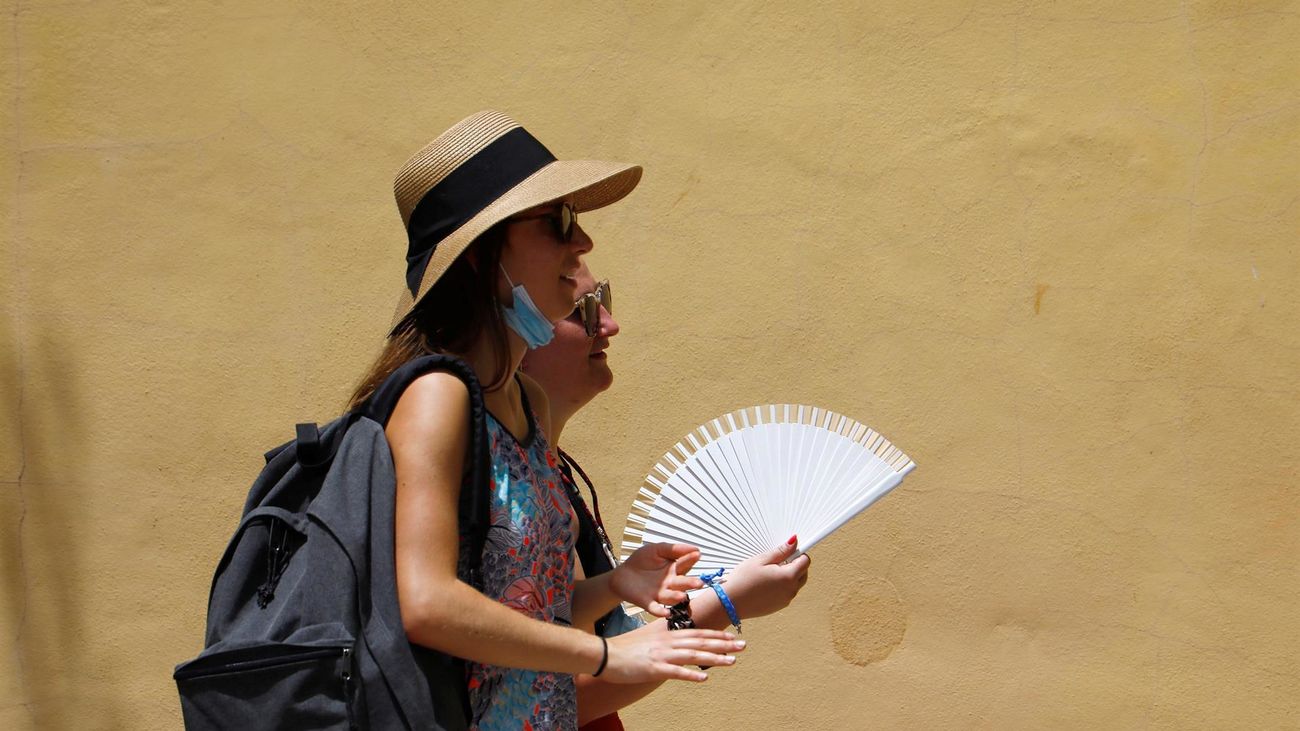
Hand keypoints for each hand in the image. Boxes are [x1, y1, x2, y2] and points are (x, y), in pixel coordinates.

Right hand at [599, 628, 745, 682]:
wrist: (605, 655)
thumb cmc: (627, 649)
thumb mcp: (650, 640)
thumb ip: (667, 640)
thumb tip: (682, 643)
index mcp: (667, 634)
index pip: (697, 633)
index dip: (716, 635)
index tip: (733, 637)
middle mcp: (668, 642)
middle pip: (700, 641)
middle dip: (723, 643)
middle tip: (743, 645)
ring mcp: (662, 655)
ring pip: (693, 655)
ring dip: (714, 658)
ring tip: (732, 661)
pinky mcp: (654, 668)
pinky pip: (675, 672)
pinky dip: (690, 674)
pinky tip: (704, 677)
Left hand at [610, 543, 703, 616]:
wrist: (622, 575)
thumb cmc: (641, 561)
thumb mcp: (656, 550)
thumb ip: (673, 549)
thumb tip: (695, 548)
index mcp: (674, 569)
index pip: (685, 564)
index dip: (690, 559)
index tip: (697, 554)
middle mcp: (671, 583)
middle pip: (683, 583)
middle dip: (691, 583)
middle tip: (699, 583)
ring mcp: (660, 594)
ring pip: (671, 597)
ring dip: (676, 597)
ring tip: (681, 595)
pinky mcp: (649, 603)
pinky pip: (656, 608)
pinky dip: (661, 611)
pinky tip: (666, 612)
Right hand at [720, 535, 810, 619]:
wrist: (730, 603)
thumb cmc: (743, 580)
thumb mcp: (761, 560)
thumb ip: (781, 551)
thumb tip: (794, 543)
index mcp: (789, 577)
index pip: (806, 561)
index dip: (798, 553)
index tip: (788, 551)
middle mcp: (791, 590)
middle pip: (803, 573)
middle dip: (795, 565)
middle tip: (777, 561)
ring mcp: (785, 600)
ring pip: (795, 584)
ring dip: (788, 576)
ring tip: (768, 573)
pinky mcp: (779, 606)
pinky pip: (787, 593)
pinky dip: (782, 586)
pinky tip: (765, 583)